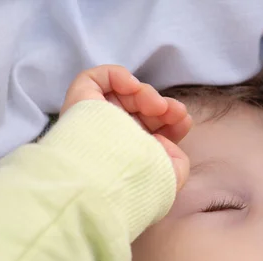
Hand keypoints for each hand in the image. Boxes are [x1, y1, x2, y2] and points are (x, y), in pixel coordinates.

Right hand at [61, 65, 190, 190]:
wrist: (109, 182)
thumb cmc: (138, 183)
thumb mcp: (169, 176)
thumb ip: (175, 159)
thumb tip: (163, 142)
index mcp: (128, 156)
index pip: (149, 132)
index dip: (169, 122)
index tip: (184, 121)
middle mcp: (109, 138)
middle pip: (137, 111)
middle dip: (162, 107)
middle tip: (176, 112)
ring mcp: (93, 120)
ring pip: (120, 94)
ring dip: (146, 93)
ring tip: (158, 106)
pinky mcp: (78, 103)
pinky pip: (94, 79)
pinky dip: (118, 76)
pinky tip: (133, 88)